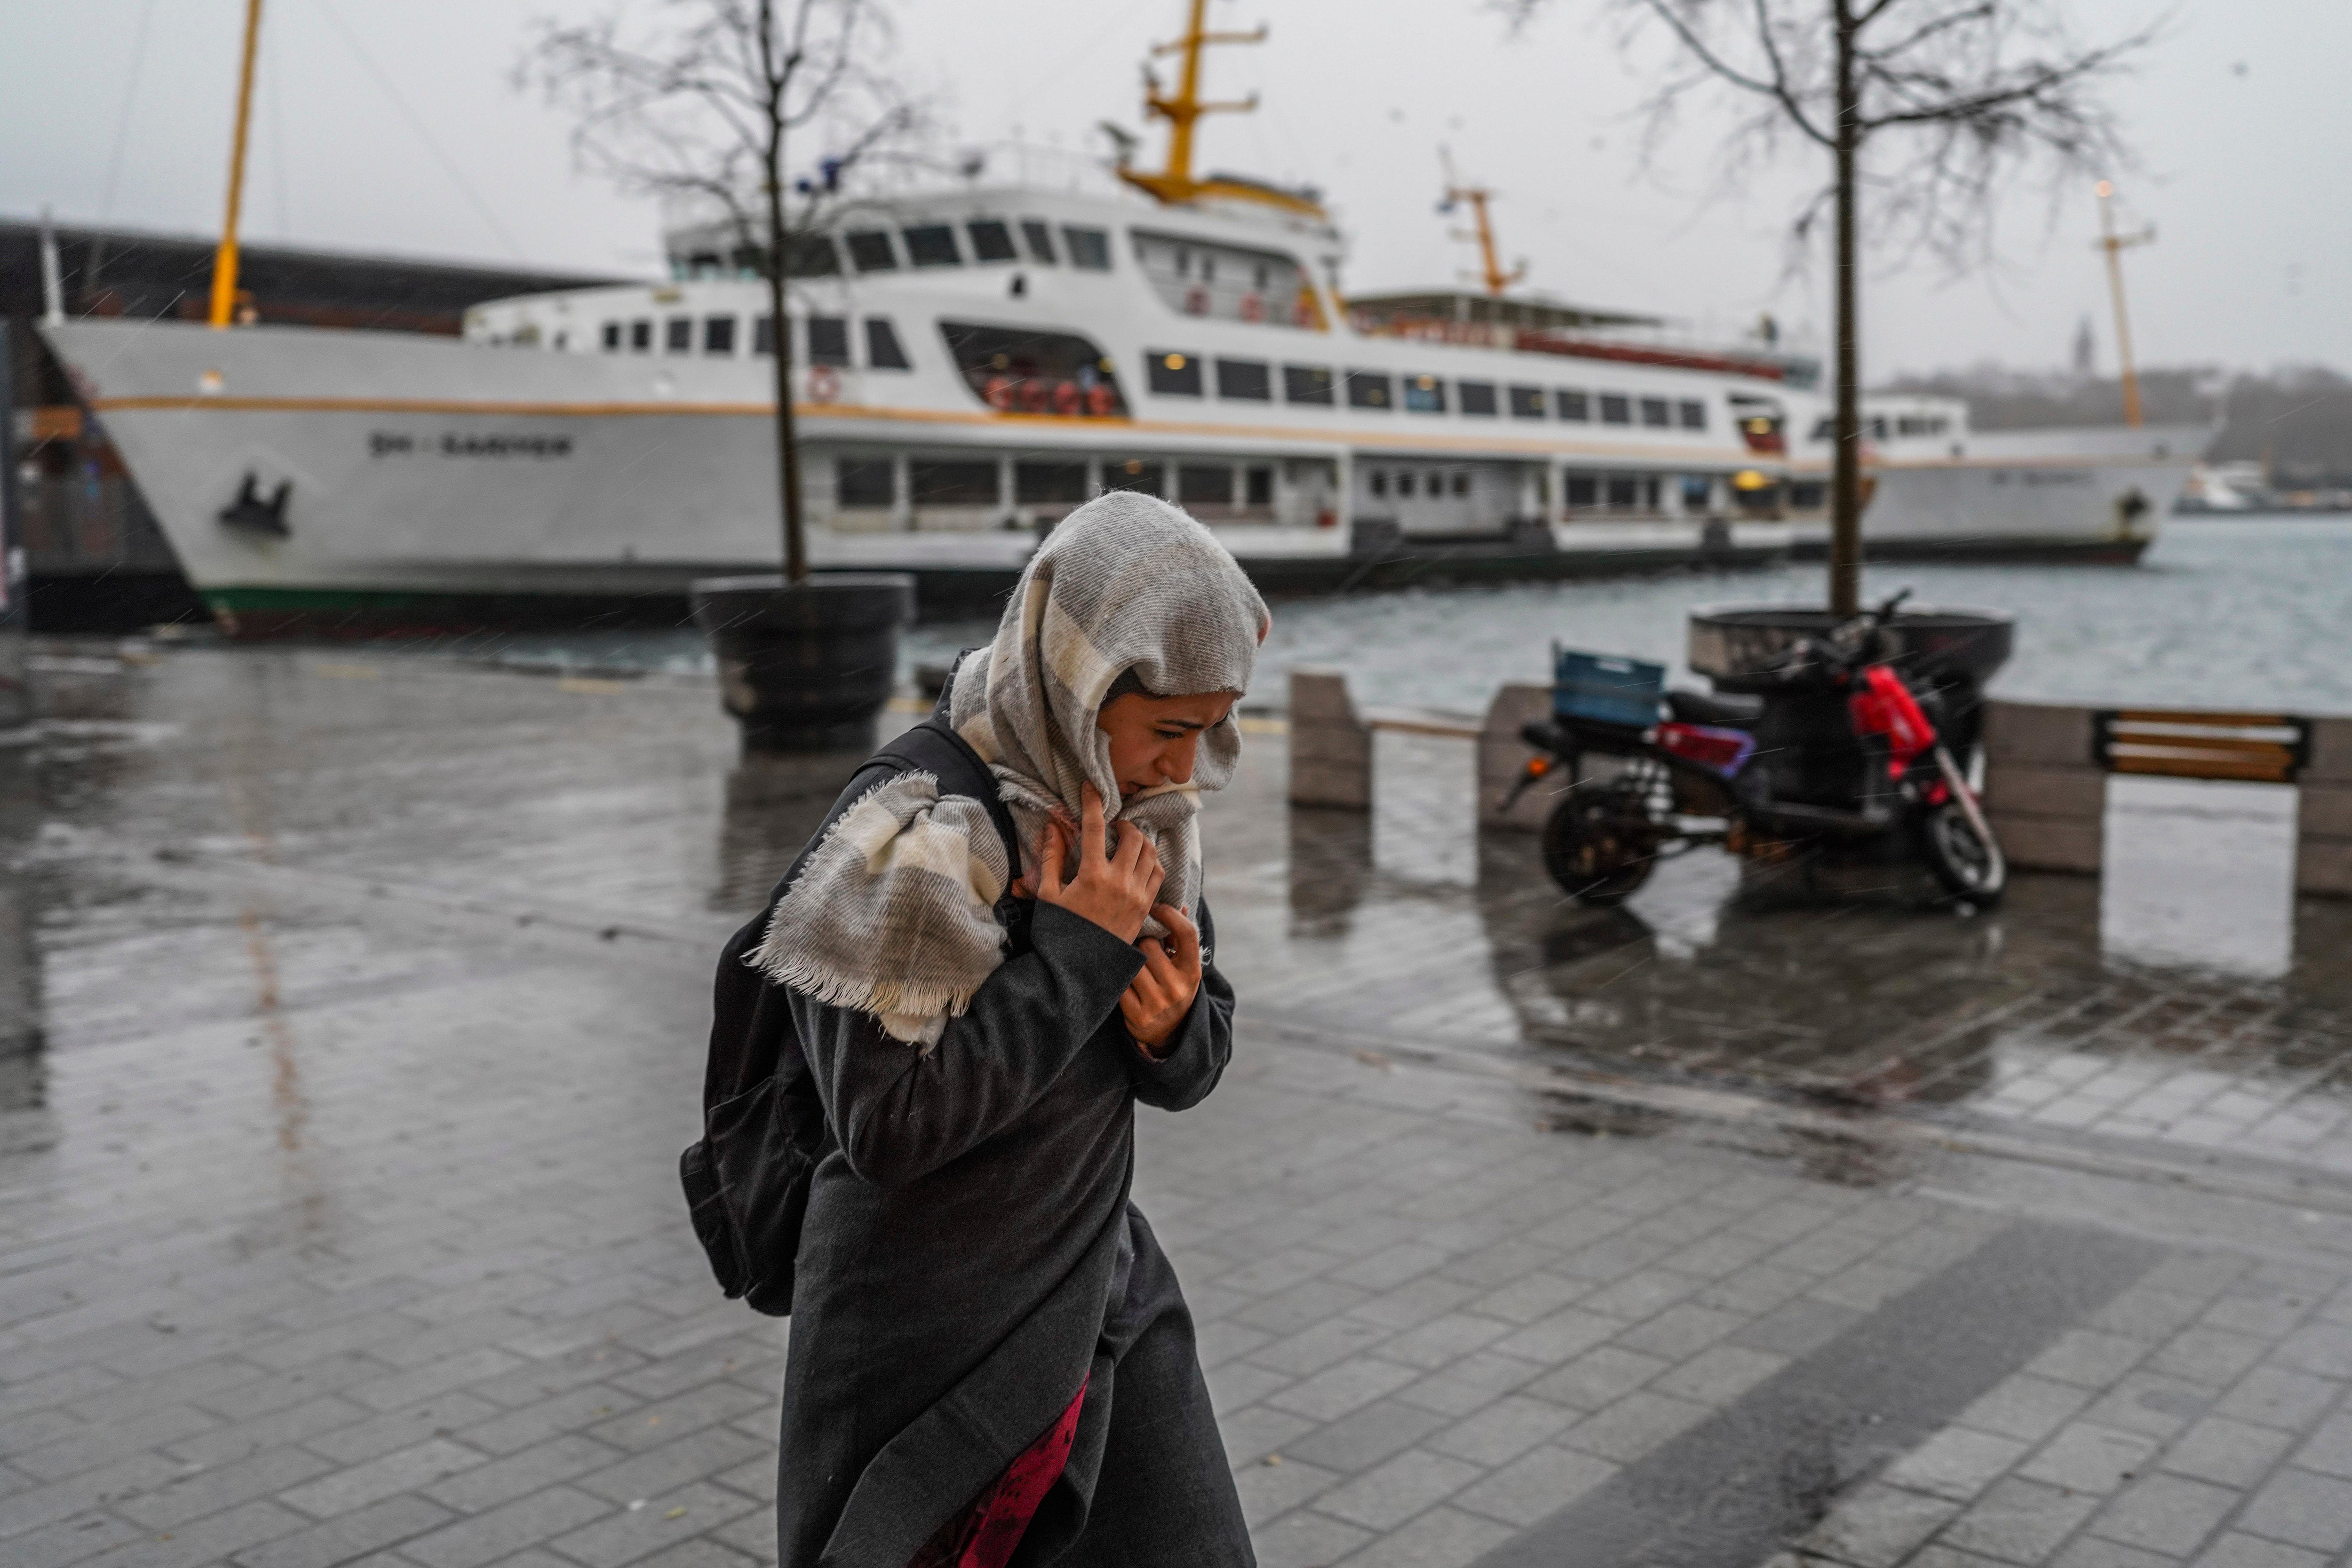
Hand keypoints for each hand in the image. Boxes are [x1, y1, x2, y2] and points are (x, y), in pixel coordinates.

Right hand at [1035, 783, 1163, 943]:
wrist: (1079, 970)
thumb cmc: (1059, 931)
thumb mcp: (1048, 894)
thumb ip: (1051, 857)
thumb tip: (1052, 826)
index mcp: (1092, 875)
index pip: (1095, 827)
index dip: (1093, 803)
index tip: (1091, 787)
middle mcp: (1119, 882)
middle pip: (1133, 837)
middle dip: (1125, 824)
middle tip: (1115, 825)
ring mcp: (1136, 895)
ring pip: (1151, 854)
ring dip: (1141, 841)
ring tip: (1129, 841)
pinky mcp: (1146, 907)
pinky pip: (1158, 874)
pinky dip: (1152, 862)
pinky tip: (1140, 862)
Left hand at [1121, 904, 1201, 1056]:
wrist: (1170, 1033)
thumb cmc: (1174, 987)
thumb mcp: (1183, 966)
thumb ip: (1180, 938)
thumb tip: (1180, 904)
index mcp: (1192, 972)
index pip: (1187, 933)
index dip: (1170, 914)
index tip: (1156, 907)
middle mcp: (1178, 988)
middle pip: (1149, 946)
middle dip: (1142, 943)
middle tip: (1142, 950)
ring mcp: (1158, 1003)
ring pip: (1131, 964)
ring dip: (1129, 961)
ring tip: (1134, 967)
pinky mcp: (1138, 1016)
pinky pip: (1120, 984)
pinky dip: (1120, 980)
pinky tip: (1125, 983)